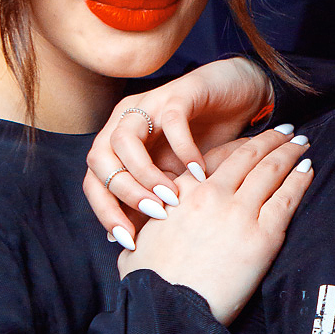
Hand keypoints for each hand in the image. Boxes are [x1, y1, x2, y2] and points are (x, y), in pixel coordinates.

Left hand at [85, 57, 275, 241]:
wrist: (240, 97)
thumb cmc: (206, 141)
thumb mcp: (175, 179)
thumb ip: (150, 201)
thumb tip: (121, 238)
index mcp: (117, 144)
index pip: (93, 181)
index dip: (105, 212)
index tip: (129, 240)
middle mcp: (125, 121)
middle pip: (99, 160)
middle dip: (123, 194)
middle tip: (154, 215)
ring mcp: (148, 104)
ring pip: (124, 140)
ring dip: (145, 174)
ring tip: (172, 197)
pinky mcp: (178, 93)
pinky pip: (171, 121)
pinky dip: (183, 150)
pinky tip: (199, 174)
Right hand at [118, 130, 311, 325]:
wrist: (168, 309)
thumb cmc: (149, 283)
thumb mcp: (137, 241)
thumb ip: (145, 226)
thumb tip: (135, 234)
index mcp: (182, 192)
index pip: (217, 157)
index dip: (239, 146)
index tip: (253, 141)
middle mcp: (212, 194)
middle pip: (248, 157)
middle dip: (269, 141)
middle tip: (285, 131)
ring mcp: (239, 212)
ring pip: (270, 171)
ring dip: (289, 153)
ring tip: (301, 144)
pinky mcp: (262, 235)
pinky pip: (287, 198)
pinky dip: (300, 180)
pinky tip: (308, 169)